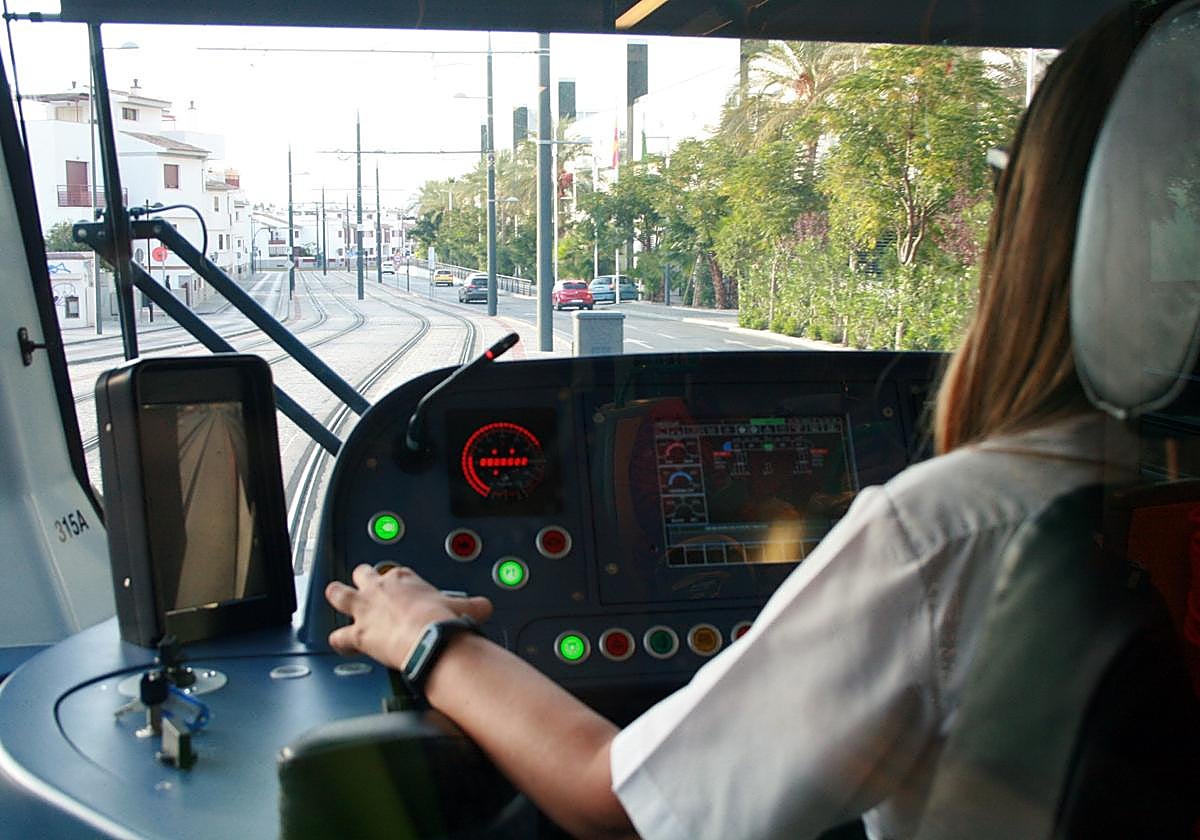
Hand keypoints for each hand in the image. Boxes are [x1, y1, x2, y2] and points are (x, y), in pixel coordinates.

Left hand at [325, 564, 493, 670]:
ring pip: (339, 594)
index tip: (403, 590)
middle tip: (364, 582)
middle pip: (363, 574)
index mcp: (405, 578)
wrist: (430, 638)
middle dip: (362, 577)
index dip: (398, 581)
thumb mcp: (464, 606)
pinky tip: (339, 643)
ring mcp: (366, 610)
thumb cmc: (443, 620)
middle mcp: (381, 589)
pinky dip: (338, 641)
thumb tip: (485, 607)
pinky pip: (339, 637)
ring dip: (336, 595)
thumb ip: (472, 604)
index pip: (396, 572)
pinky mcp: (358, 633)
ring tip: (333, 594)